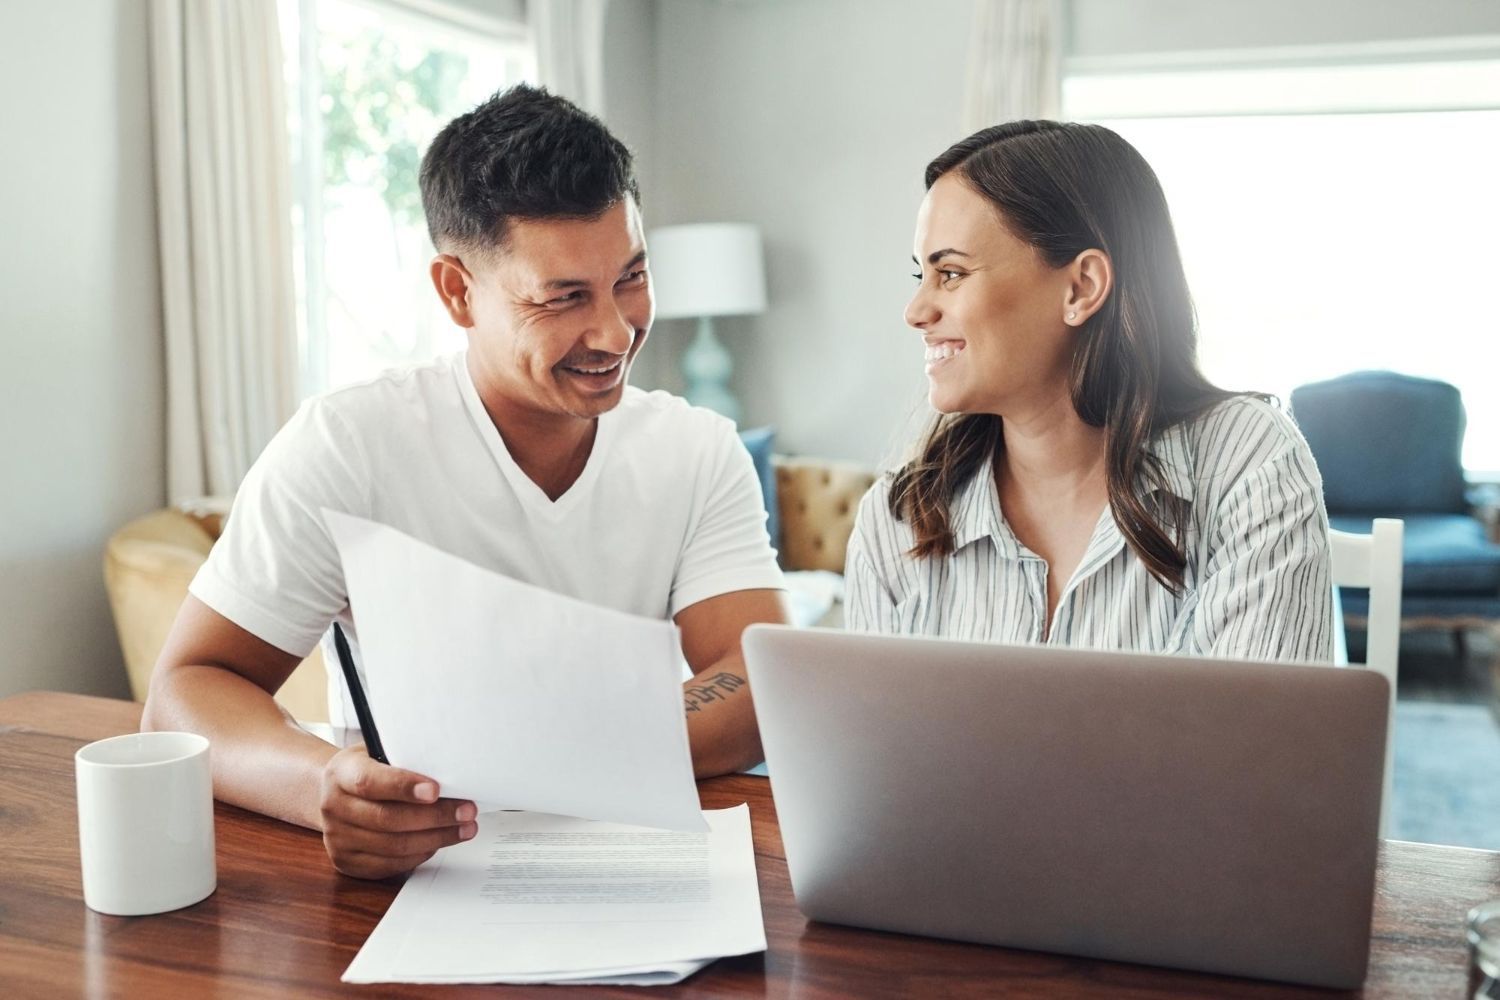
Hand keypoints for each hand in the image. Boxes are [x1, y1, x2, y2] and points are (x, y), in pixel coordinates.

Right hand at [319, 745, 476, 878]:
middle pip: (387, 819)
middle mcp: (333, 806)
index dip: (404, 786)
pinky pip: (390, 864)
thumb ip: (406, 760)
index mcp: (341, 773)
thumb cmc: (370, 769)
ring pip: (393, 846)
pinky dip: (421, 854)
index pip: (370, 782)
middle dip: (435, 816)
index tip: (435, 790)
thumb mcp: (380, 753)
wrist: (336, 793)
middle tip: (466, 810)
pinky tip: (440, 841)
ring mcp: (337, 838)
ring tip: (464, 828)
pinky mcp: (347, 862)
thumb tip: (451, 772)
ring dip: (436, 838)